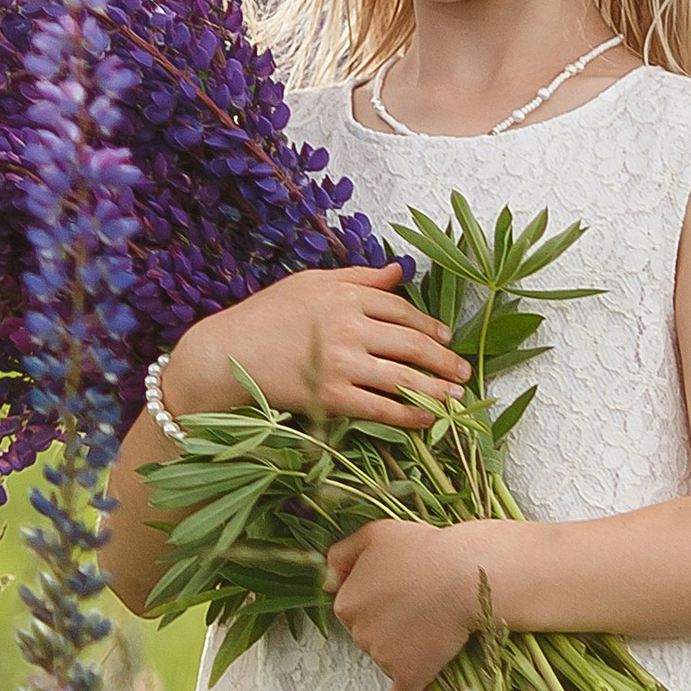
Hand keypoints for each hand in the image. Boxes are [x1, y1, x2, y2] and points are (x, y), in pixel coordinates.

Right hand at [165, 266, 467, 429]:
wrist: (226, 354)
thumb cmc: (266, 315)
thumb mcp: (311, 283)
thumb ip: (358, 277)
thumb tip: (400, 270)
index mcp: (345, 294)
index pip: (401, 309)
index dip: (429, 326)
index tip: (446, 339)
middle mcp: (348, 325)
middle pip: (410, 344)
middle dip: (443, 361)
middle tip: (464, 373)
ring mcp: (341, 362)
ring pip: (403, 377)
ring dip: (436, 390)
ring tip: (455, 398)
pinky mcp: (331, 396)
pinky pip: (381, 407)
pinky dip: (409, 415)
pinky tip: (426, 420)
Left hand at [325, 517, 490, 690]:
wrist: (463, 573)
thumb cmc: (423, 548)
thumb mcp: (374, 534)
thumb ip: (341, 555)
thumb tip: (327, 583)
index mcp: (346, 603)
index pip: (356, 612)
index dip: (380, 602)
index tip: (402, 593)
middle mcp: (358, 633)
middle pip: (371, 637)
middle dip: (392, 627)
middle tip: (422, 606)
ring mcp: (382, 657)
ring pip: (389, 661)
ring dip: (408, 651)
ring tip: (435, 627)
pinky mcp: (409, 675)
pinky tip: (424, 683)